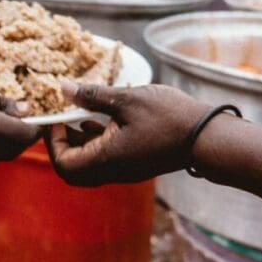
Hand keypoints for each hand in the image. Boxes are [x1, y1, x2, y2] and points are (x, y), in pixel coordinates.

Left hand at [46, 83, 206, 186]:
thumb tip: (64, 90)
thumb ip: (93, 96)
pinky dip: (97, 141)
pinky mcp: (136, 163)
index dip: (53, 143)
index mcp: (107, 159)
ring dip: (80, 141)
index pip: (64, 165)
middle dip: (63, 143)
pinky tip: (102, 118)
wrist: (207, 136)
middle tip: (63, 118)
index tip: (57, 117)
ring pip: (90, 163)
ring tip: (80, 112)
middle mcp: (114, 171)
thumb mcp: (127, 99)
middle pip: (74, 169)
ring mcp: (125, 170)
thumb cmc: (168, 117)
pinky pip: (106, 159)